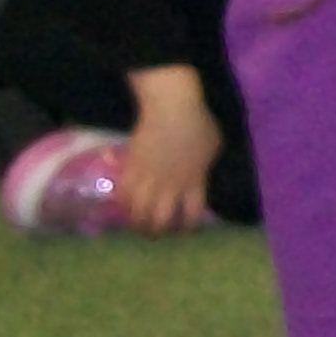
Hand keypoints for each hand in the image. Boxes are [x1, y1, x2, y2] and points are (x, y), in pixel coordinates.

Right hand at [116, 79, 219, 232]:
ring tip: (137, 222)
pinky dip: (122, 203)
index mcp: (194, 183)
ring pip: (138, 211)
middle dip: (158, 230)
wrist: (171, 106)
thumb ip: (205, 165)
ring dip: (137, 221)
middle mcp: (170, 186)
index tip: (186, 227)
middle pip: (160, 219)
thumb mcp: (213, 147)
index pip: (192, 215)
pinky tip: (124, 206)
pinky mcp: (130, 166)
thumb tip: (201, 171)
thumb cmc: (199, 122)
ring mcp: (148, 177)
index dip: (189, 226)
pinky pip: (122, 193)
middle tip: (156, 230)